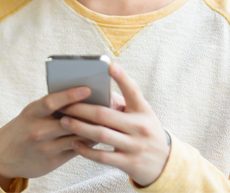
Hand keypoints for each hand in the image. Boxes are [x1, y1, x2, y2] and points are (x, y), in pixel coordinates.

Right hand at [0, 87, 125, 190]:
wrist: (4, 155)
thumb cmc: (25, 125)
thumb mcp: (33, 111)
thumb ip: (53, 105)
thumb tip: (82, 94)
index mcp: (32, 112)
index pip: (52, 101)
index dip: (70, 95)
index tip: (87, 88)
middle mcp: (38, 130)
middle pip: (69, 121)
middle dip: (90, 113)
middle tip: (109, 104)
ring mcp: (45, 147)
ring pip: (76, 137)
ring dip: (93, 128)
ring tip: (110, 118)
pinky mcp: (52, 161)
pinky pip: (76, 150)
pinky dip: (89, 141)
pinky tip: (99, 134)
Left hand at [59, 63, 169, 186]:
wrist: (165, 164)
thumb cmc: (146, 131)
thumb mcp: (143, 114)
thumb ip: (124, 103)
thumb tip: (96, 92)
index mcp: (143, 110)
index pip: (133, 90)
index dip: (122, 77)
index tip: (109, 65)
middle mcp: (140, 126)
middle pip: (105, 114)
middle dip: (82, 109)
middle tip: (65, 105)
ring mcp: (135, 146)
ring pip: (101, 134)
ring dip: (79, 127)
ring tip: (64, 121)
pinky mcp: (129, 163)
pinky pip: (102, 157)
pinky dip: (86, 150)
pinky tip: (74, 144)